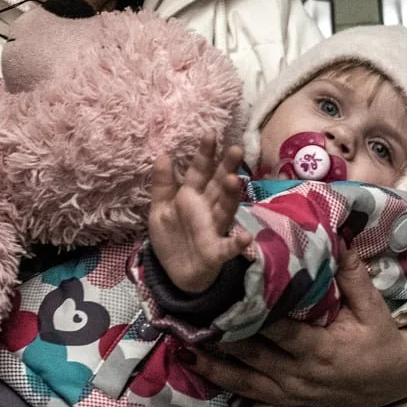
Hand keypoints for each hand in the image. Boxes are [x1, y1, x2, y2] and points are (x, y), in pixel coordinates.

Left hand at [148, 141, 251, 293]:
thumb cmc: (172, 237)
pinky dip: (237, 243)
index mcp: (191, 196)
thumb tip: (162, 153)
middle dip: (226, 167)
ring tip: (235, 180)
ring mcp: (213, 229)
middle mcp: (206, 209)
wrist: (176, 273)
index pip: (199, 171)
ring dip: (231, 195)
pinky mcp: (216, 252)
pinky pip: (228, 247)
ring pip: (225, 209)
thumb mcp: (160, 208)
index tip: (210, 133)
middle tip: (236, 149)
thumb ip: (162, 184)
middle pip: (218, 185)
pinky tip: (246, 237)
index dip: (205, 154)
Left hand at [188, 256, 406, 406]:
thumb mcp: (373, 306)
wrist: (394, 382)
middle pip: (254, 355)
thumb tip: (338, 237)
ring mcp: (293, 393)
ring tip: (184, 352)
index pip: (280, 332)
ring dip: (215, 369)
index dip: (253, 317)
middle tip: (191, 318)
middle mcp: (301, 375)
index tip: (227, 298)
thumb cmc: (381, 340)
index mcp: (321, 350)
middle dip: (222, 338)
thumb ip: (352, 274)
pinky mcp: (290, 404)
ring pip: (247, 383)